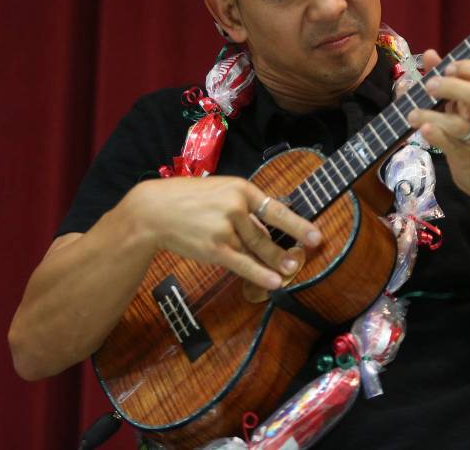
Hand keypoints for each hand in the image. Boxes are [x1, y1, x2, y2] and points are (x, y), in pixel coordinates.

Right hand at [122, 176, 322, 289]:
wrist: (154, 210)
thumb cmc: (187, 199)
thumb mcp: (219, 192)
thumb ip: (243, 209)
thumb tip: (265, 232)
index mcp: (240, 188)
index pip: (275, 209)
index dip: (297, 224)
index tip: (315, 235)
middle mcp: (235, 207)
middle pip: (266, 234)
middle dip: (286, 249)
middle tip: (305, 256)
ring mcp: (225, 228)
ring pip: (255, 250)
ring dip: (275, 262)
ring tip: (291, 270)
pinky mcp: (214, 248)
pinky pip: (243, 264)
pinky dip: (260, 274)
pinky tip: (274, 282)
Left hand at [406, 50, 469, 197]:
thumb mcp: (462, 107)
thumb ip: (447, 81)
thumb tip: (430, 54)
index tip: (448, 67)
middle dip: (451, 87)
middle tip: (430, 86)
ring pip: (458, 125)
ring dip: (432, 116)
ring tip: (412, 114)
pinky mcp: (463, 158)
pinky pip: (451, 146)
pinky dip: (436, 136)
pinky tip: (423, 130)